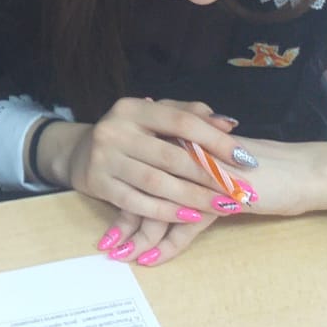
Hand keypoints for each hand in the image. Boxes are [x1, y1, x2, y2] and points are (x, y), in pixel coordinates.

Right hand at [56, 98, 244, 221]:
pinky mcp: (97, 184)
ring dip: (194, 197)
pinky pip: (137, 203)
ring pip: (156, 183)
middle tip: (241, 191)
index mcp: (132, 108)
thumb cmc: (130, 134)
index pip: (181, 121)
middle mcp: (114, 130)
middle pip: (171, 156)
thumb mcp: (153, 116)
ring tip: (224, 207)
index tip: (246, 159)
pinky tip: (191, 217)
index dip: (216, 141)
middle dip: (210, 176)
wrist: (80, 153)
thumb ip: (189, 114)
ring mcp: (103, 158)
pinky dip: (167, 212)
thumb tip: (228, 125)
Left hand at [96, 137, 326, 266]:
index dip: (122, 191)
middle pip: (143, 189)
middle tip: (104, 244)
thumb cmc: (258, 169)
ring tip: (118, 255)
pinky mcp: (218, 198)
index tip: (104, 211)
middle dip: (123, 219)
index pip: (142, 167)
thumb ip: (188, 167)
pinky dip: (166, 245)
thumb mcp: (217, 166)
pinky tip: (149, 260)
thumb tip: (159, 186)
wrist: (301, 170)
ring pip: (158, 208)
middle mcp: (186, 153)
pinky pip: (185, 226)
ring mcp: (201, 176)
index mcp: (183, 139)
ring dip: (137, 235)